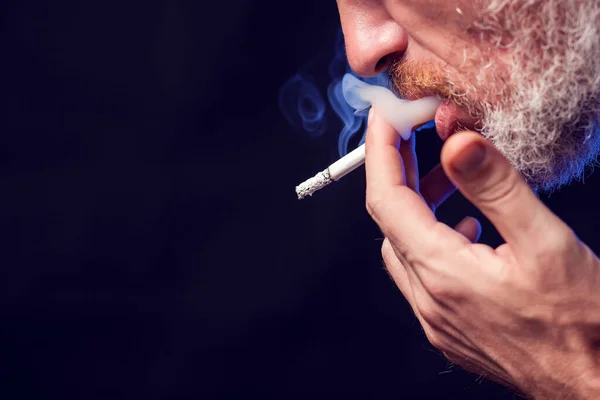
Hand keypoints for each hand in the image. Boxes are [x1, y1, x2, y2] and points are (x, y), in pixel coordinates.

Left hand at [365, 109, 599, 398]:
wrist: (594, 389)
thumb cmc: (583, 327)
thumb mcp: (545, 243)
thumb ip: (496, 188)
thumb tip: (456, 142)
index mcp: (443, 273)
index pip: (387, 199)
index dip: (381, 150)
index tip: (385, 115)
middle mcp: (429, 299)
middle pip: (390, 220)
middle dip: (399, 171)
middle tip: (415, 135)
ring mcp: (436, 318)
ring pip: (404, 246)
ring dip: (417, 206)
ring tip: (447, 177)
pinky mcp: (450, 328)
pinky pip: (422, 273)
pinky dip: (432, 238)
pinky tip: (465, 229)